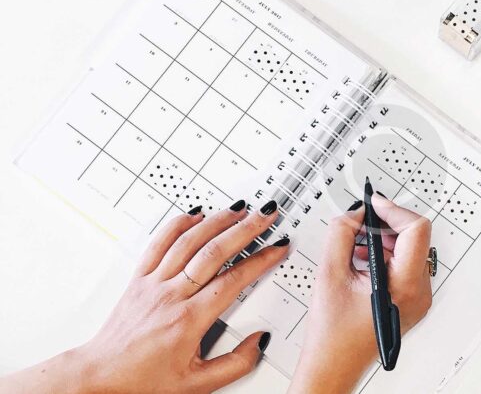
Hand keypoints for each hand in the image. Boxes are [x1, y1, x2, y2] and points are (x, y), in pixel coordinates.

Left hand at [1, 200, 288, 393]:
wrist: (100, 378)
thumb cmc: (142, 381)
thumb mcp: (197, 384)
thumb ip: (235, 364)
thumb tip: (259, 342)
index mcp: (189, 320)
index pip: (234, 280)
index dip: (260, 260)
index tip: (277, 248)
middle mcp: (171, 296)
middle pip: (214, 252)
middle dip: (245, 229)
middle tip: (265, 214)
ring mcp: (153, 283)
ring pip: (188, 241)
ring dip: (217, 221)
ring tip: (239, 209)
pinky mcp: (139, 279)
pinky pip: (158, 243)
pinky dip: (178, 223)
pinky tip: (194, 214)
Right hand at [289, 194, 432, 393]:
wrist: (333, 365)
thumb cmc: (332, 335)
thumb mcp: (330, 273)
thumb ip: (341, 233)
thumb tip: (355, 213)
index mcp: (406, 285)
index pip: (416, 229)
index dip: (393, 210)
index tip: (373, 203)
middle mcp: (419, 293)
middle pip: (415, 238)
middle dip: (386, 224)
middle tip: (360, 222)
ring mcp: (418, 298)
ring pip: (409, 250)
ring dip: (383, 239)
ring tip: (356, 245)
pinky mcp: (410, 300)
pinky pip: (404, 265)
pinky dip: (384, 255)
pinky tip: (361, 259)